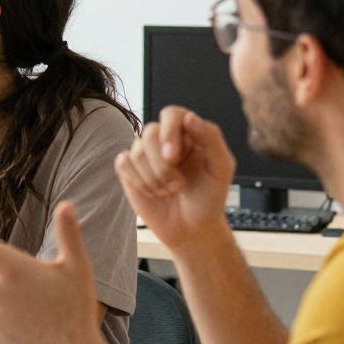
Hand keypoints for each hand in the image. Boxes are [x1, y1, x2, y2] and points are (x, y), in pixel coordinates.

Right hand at [116, 106, 235, 248]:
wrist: (191, 229)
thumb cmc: (209, 198)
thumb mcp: (220, 169)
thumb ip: (211, 138)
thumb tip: (189, 117)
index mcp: (188, 134)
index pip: (172, 114)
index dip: (168, 131)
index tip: (172, 156)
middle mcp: (165, 140)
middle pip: (150, 132)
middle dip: (162, 164)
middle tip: (177, 185)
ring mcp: (145, 154)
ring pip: (136, 150)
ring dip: (153, 178)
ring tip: (169, 191)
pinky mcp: (129, 170)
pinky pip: (123, 163)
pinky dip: (138, 181)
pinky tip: (153, 192)